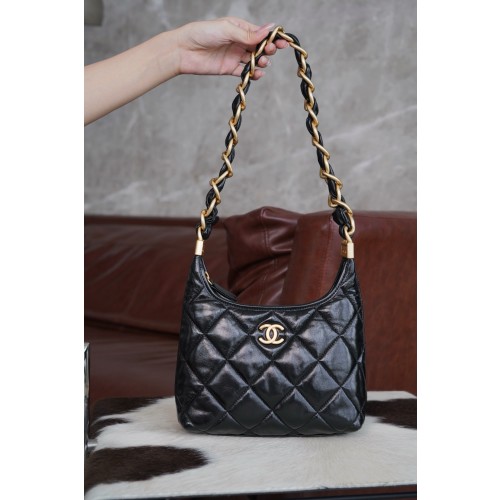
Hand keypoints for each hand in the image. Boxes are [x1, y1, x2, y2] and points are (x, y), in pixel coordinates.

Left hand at [174, 18, 288, 79]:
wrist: (183, 51)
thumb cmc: (202, 34)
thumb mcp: (227, 30)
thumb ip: (248, 33)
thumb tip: (269, 28)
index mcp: (238, 28)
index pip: (260, 32)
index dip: (272, 37)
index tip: (283, 41)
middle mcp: (238, 41)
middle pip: (259, 47)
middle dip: (268, 49)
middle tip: (270, 51)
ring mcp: (234, 55)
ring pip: (253, 60)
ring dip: (261, 62)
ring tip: (263, 63)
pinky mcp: (229, 68)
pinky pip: (245, 71)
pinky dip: (253, 73)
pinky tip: (258, 73)